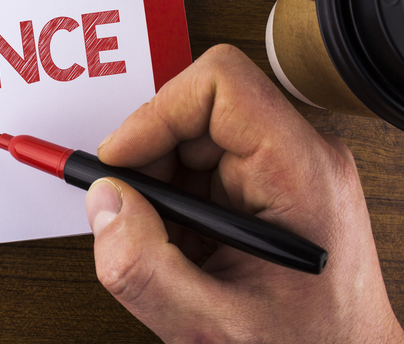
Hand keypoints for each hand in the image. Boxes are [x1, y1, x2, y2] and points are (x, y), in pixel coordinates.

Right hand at [86, 44, 403, 341]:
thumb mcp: (213, 326)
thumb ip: (144, 269)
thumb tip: (104, 201)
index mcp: (300, 174)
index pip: (222, 85)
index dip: (157, 112)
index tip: (120, 157)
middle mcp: (296, 157)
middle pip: (197, 110)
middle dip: (148, 158)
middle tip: (129, 210)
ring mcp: (280, 169)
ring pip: (190, 139)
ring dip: (157, 185)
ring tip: (163, 241)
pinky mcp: (263, 185)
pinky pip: (197, 168)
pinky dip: (170, 202)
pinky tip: (180, 245)